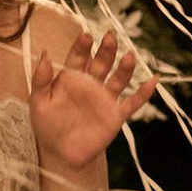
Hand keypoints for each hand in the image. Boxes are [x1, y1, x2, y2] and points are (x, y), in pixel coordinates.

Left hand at [28, 22, 153, 171]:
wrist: (61, 154)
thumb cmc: (48, 125)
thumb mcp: (38, 102)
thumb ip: (41, 80)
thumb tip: (44, 54)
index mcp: (72, 78)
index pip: (79, 58)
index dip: (83, 47)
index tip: (86, 36)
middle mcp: (91, 84)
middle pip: (102, 63)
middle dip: (106, 50)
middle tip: (110, 37)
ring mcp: (105, 99)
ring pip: (119, 79)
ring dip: (125, 68)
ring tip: (129, 56)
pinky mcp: (116, 115)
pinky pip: (132, 103)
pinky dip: (143, 94)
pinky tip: (152, 81)